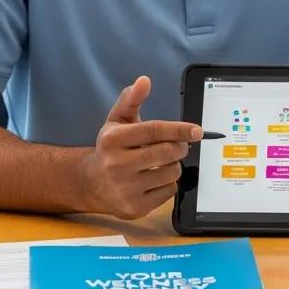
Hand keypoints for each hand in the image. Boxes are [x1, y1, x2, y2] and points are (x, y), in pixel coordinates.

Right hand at [80, 76, 202, 219]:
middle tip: (178, 146)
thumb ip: (131, 99)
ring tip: (161, 163)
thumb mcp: (117, 120)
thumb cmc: (111, 148)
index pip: (154, 131)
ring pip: (172, 173)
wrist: (91, 183)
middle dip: (179, 147)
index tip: (197, 131)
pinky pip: (169, 192)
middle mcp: (115, 164)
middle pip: (167, 152)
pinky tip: (154, 179)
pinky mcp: (134, 207)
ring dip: (174, 165)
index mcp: (112, 139)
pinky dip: (168, 184)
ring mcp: (124, 188)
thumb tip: (144, 81)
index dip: (179, 129)